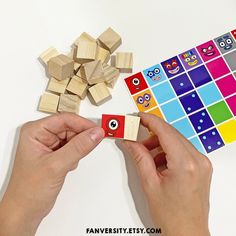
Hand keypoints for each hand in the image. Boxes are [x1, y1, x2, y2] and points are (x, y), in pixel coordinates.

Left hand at [0, 113, 103, 235]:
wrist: (26, 211)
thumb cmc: (29, 190)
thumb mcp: (56, 165)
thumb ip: (79, 147)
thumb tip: (96, 133)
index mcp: (35, 131)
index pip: (64, 119)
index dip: (83, 124)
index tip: (98, 131)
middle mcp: (41, 135)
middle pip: (70, 127)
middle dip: (81, 138)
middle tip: (91, 145)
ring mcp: (49, 144)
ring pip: (73, 137)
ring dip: (78, 148)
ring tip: (70, 162)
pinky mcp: (55, 153)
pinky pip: (73, 147)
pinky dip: (75, 155)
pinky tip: (67, 166)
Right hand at [123, 113, 211, 235]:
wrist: (187, 232)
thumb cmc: (171, 215)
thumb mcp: (149, 183)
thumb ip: (139, 157)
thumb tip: (130, 142)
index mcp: (185, 163)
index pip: (165, 131)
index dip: (149, 120)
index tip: (138, 116)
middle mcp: (198, 160)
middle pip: (171, 134)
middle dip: (152, 133)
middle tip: (136, 136)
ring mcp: (202, 162)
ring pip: (176, 141)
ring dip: (159, 143)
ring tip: (146, 155)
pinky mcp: (201, 166)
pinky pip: (182, 150)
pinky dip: (168, 151)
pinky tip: (158, 162)